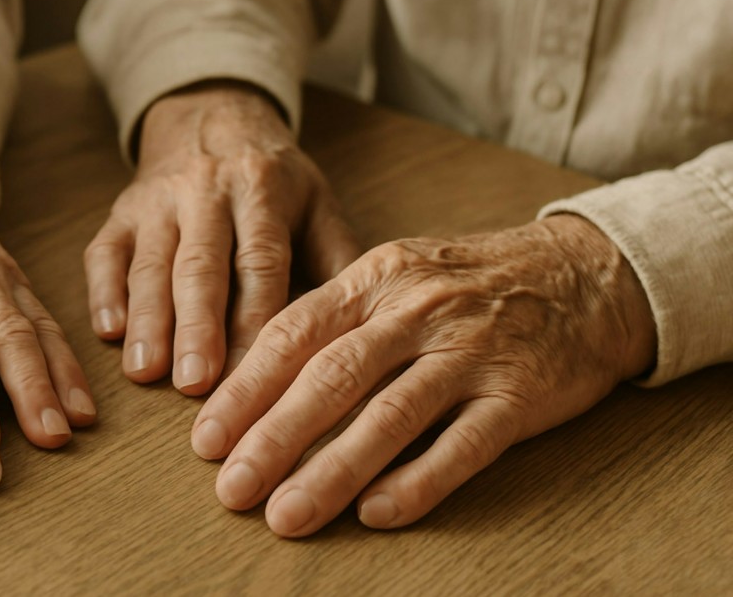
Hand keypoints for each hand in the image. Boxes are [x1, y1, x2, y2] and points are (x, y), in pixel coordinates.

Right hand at [85, 81, 358, 393]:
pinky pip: (105, 252)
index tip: (255, 371)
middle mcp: (206, 191)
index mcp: (262, 189)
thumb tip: (361, 322)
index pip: (260, 261)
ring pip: (150, 263)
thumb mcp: (317, 199)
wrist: (210, 114)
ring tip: (144, 371)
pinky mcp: (121, 211)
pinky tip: (108, 332)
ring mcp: (157, 201)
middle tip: (193, 383)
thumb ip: (338, 255)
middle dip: (196, 327)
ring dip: (146, 319)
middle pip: (201, 265)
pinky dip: (103, 292)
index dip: (255, 318)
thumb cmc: (273, 176)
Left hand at [190, 215, 656, 535]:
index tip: (205, 439)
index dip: (246, 389)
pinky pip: (464, 445)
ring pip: (390, 415)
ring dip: (332, 470)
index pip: (294, 333)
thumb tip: (256, 378)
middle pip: (332, 377)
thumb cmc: (469, 284)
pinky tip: (377, 514)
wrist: (584, 274)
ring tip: (285, 515)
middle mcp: (418, 311)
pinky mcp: (520, 394)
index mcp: (376, 279)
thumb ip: (336, 319)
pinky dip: (419, 481)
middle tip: (230, 489)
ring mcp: (471, 352)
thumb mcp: (397, 276)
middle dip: (273, 437)